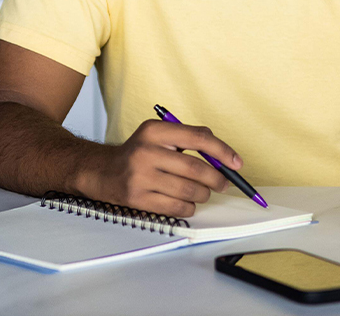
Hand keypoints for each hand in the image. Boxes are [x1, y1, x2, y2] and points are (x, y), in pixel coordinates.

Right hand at [80, 119, 242, 217]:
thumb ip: (189, 137)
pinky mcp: (138, 199)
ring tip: (204, 192)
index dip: (222, 151)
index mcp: (155, 131)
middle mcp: (146, 152)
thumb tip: (222, 154)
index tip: (237, 163)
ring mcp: (141, 177)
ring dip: (204, 194)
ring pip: (188, 190)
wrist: (102, 171)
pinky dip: (189, 206)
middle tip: (224, 183)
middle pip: (195, 168)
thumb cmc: (139, 152)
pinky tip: (188, 202)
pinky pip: (176, 207)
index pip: (198, 138)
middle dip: (217, 179)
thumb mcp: (159, 134)